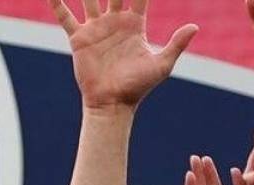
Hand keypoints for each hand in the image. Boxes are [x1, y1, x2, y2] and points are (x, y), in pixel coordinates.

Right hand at [48, 0, 197, 110]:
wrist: (112, 104)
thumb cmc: (137, 88)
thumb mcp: (161, 65)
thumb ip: (176, 44)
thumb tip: (195, 27)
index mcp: (134, 24)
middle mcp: (114, 21)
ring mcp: (95, 28)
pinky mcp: (79, 39)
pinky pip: (66, 17)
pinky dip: (58, 4)